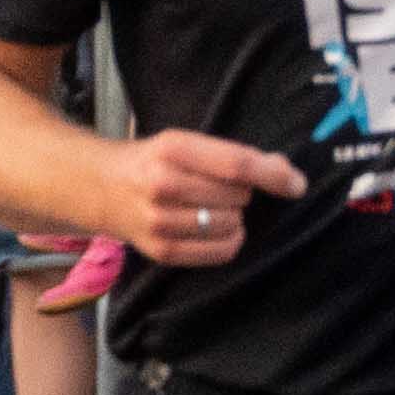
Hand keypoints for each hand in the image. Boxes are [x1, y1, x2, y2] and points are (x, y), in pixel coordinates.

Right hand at [77, 129, 310, 264]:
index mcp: (172, 148)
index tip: (297, 183)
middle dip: (242, 193)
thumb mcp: (184, 143)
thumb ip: (232, 155)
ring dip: (234, 217)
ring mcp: (160, 221)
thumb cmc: (151, 161)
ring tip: (213, 208)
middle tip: (219, 188)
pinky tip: (215, 229)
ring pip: (232, 225)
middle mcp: (163, 184)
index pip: (236, 165)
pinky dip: (229, 240)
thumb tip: (284, 171)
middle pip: (238, 196)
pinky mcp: (162, 251)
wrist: (98, 187)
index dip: (273, 175)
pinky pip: (221, 251)